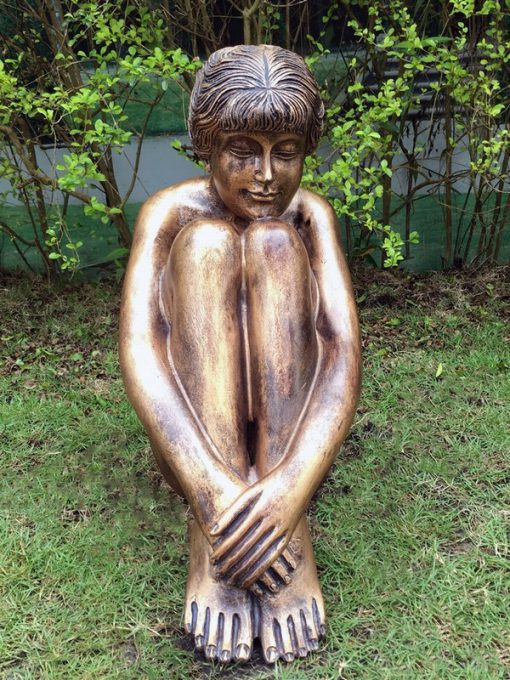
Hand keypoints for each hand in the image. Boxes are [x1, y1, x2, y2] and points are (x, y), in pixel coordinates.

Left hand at [209, 474, 304, 589]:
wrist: (300, 477)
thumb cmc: (270, 482)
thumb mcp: (250, 492)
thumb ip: (232, 512)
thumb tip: (212, 532)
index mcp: (259, 509)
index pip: (236, 535)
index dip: (223, 549)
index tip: (212, 559)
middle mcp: (271, 522)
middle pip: (247, 548)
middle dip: (231, 562)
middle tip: (219, 574)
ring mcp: (281, 529)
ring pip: (260, 555)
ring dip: (246, 569)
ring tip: (233, 581)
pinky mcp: (288, 535)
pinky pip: (274, 555)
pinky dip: (263, 568)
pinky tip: (254, 577)